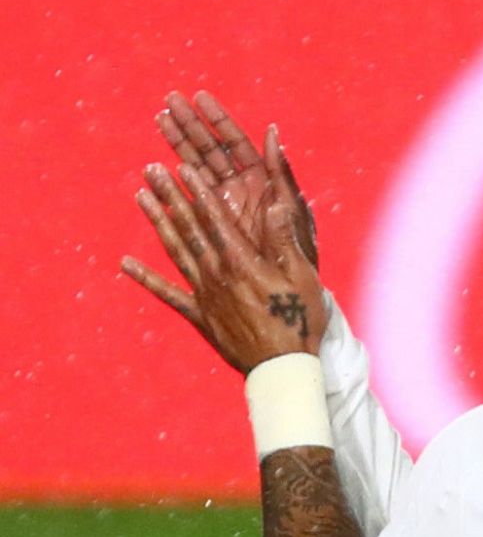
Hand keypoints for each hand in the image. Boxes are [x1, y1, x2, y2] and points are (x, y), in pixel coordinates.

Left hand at [122, 162, 326, 372]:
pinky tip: (126, 263)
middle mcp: (216, 273)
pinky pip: (167, 293)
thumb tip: (275, 204)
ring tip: (141, 197)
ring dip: (156, 222)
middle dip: (170, 196)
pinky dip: (145, 277)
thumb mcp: (303, 277)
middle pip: (188, 227)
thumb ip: (284, 240)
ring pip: (174, 251)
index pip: (214, 218)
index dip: (197, 191)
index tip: (182, 168)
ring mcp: (203, 294)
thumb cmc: (299, 320)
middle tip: (152, 170)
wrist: (282, 367)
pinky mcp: (199, 315)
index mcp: (242, 261)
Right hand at [157, 91, 318, 267]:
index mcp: (262, 184)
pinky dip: (167, 194)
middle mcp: (240, 192)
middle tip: (170, 100)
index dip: (218, 120)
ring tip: (159, 119)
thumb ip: (281, 175)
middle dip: (192, 126)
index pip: (236, 144)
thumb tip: (272, 133)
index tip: (199, 96)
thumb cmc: (300, 253)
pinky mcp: (209, 228)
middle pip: (211, 152)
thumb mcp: (295, 214)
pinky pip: (185, 204)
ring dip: (177, 145)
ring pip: (195, 172)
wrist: (290, 293)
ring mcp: (223, 209)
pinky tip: (148, 177)